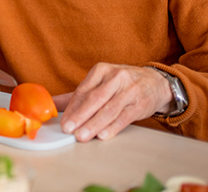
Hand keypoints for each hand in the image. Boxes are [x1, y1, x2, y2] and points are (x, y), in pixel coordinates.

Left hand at [54, 63, 173, 141]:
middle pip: (95, 99)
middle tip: (69, 129)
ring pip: (109, 109)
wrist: (156, 82)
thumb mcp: (101, 82)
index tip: (63, 121)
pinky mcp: (140, 103)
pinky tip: (103, 135)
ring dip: (94, 124)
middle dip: (80, 116)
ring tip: (82, 136)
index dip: (72, 108)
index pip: (83, 91)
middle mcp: (116, 77)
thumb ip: (77, 95)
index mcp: (101, 70)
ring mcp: (130, 90)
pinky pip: (124, 117)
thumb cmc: (123, 84)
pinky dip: (113, 127)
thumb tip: (51, 104)